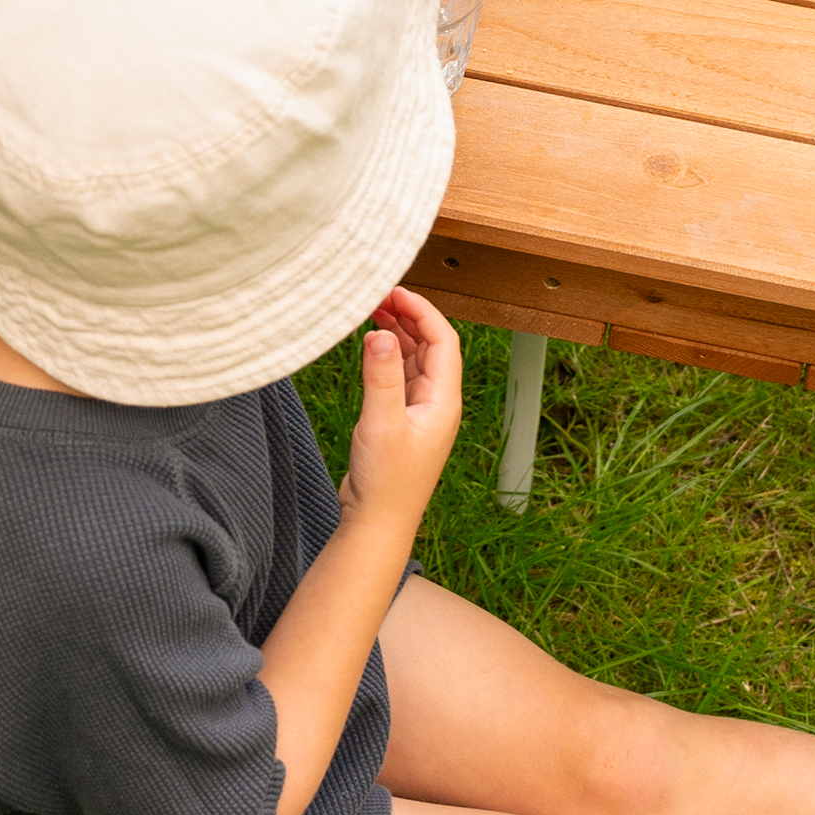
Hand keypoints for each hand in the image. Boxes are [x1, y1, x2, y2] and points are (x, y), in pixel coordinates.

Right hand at [342, 287, 462, 531]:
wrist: (378, 523)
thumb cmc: (385, 481)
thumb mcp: (380, 423)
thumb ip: (380, 376)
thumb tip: (380, 333)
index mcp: (444, 401)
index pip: (443, 341)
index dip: (422, 311)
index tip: (395, 292)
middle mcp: (437, 402)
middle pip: (430, 345)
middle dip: (408, 316)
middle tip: (379, 296)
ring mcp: (420, 411)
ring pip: (414, 359)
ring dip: (397, 334)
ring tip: (372, 312)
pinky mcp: (402, 420)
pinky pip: (400, 376)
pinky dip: (387, 356)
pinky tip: (370, 346)